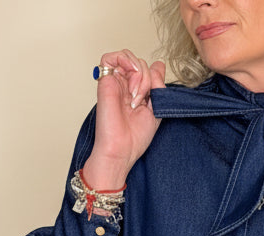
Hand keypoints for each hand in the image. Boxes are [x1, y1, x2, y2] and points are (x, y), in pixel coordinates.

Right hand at [83, 49, 166, 189]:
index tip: (156, 93)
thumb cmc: (135, 137)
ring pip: (128, 57)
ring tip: (136, 94)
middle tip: (144, 99)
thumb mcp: (156, 109)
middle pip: (140, 63)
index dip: (155, 74)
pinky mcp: (104, 81)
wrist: (122, 149)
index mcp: (136, 93)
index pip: (147, 69)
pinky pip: (110, 57)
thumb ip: (158, 87)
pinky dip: (124, 60)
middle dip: (148, 78)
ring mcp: (115, 83)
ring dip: (139, 72)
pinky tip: (130, 76)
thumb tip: (158, 65)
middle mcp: (125, 86)